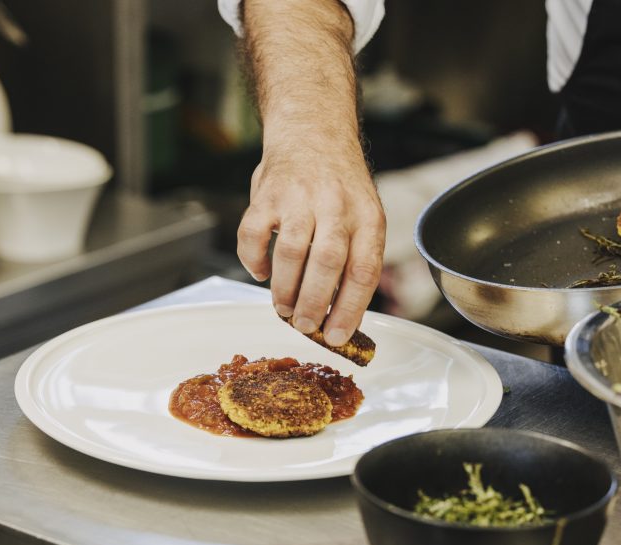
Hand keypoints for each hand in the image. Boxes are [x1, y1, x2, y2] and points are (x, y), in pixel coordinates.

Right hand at [238, 139, 385, 346]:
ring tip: (284, 310)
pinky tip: (261, 273)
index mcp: (367, 216)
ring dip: (285, 289)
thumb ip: (353, 258)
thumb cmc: (338, 187)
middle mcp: (336, 204)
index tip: (336, 337)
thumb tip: (340, 316)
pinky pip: (253, 234)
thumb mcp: (362, 216)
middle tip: (305, 326)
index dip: (349, 309)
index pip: (363, 270)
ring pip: (291, 252)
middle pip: (327, 263)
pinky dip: (254, 260)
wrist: (313, 131)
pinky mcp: (267, 194)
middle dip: (314, 303)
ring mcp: (299, 197)